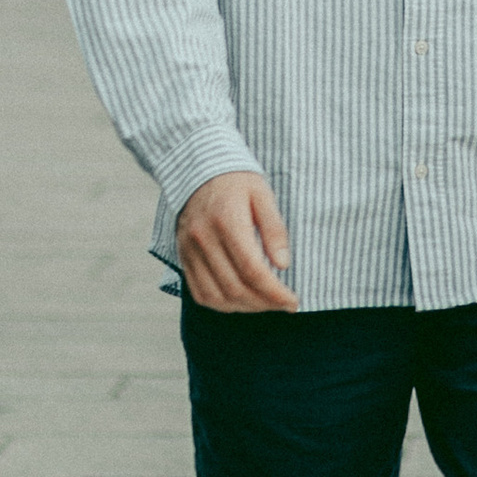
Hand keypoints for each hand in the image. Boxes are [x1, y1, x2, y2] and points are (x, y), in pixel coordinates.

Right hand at [175, 171, 298, 312]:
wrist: (199, 169)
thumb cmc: (237, 181)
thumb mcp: (263, 195)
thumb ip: (274, 229)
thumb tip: (283, 265)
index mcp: (227, 221)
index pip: (252, 269)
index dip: (274, 292)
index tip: (292, 301)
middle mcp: (204, 239)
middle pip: (235, 287)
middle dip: (264, 303)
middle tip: (284, 304)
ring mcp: (190, 250)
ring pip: (216, 296)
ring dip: (244, 307)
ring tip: (266, 304)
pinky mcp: (183, 257)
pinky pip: (199, 293)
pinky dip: (222, 304)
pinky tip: (241, 301)